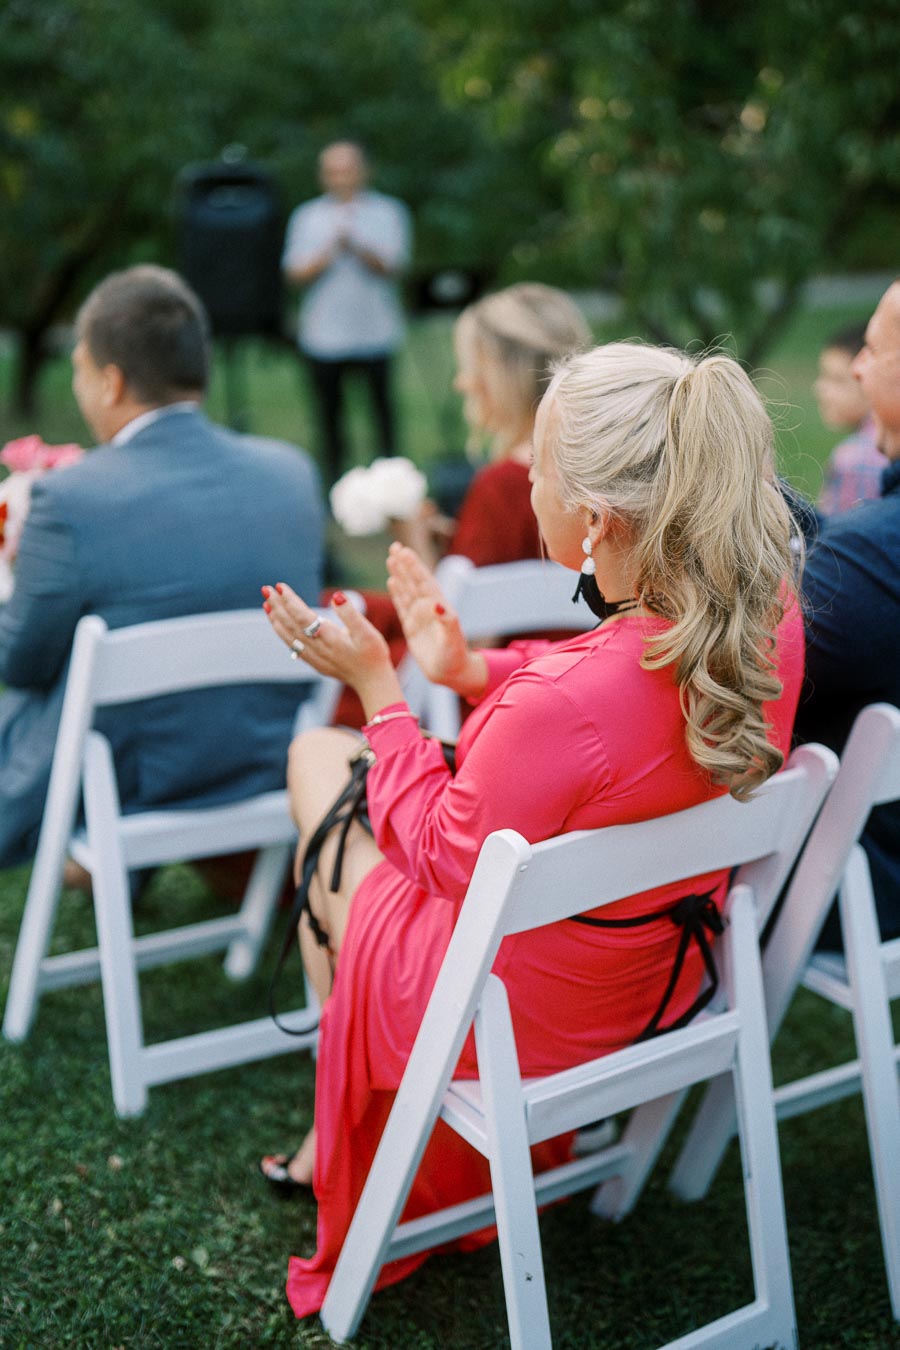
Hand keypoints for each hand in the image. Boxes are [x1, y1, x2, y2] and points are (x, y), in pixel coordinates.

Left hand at [262, 585, 401, 716]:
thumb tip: (336, 597)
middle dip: (278, 605)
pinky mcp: (314, 661)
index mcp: (328, 637)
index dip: (290, 601)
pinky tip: (278, 625)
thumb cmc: (373, 654)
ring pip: (288, 635)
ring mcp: (313, 656)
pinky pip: (292, 645)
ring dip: (276, 619)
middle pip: (291, 624)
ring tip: (266, 604)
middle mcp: (317, 647)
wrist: (372, 681)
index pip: (302, 616)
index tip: (280, 586)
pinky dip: (282, 633)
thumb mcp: (367, 632)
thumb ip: (350, 614)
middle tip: (266, 588)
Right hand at [385, 544, 486, 698]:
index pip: (424, 582)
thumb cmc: (455, 657)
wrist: (451, 673)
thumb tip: (438, 605)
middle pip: (414, 581)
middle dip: (405, 564)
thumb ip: (447, 621)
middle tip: (395, 546)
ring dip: (400, 574)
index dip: (414, 567)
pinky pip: (402, 605)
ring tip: (391, 558)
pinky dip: (397, 592)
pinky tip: (392, 581)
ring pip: (407, 590)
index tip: (404, 551)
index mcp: (438, 607)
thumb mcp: (453, 640)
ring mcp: (420, 616)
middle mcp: (429, 608)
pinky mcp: (412, 626)